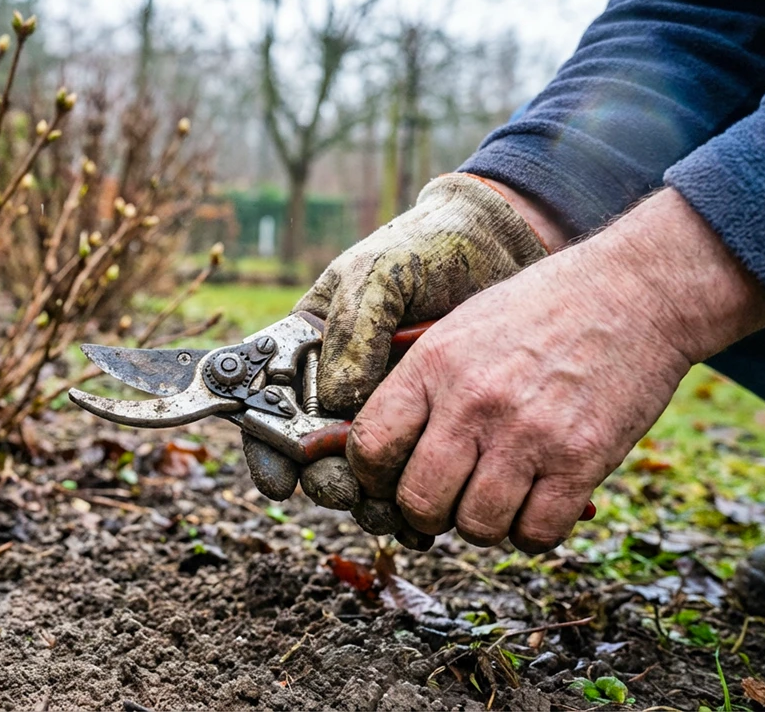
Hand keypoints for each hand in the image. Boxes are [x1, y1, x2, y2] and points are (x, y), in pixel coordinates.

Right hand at [243, 174, 552, 541]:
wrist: (498, 249)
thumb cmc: (422, 251)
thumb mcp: (378, 276)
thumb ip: (354, 331)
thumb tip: (336, 402)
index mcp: (305, 354)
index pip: (266, 408)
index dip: (266, 450)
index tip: (280, 480)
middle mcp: (335, 391)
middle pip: (313, 457)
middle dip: (326, 481)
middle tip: (349, 488)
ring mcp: (385, 414)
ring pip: (362, 477)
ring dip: (371, 501)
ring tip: (394, 508)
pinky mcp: (430, 430)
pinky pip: (413, 476)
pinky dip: (417, 501)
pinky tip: (429, 516)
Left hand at [347, 189, 764, 552]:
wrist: (631, 291)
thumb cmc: (537, 311)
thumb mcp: (458, 328)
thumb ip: (417, 385)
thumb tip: (373, 444)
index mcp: (433, 366)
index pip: (370, 447)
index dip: (373, 477)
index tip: (391, 478)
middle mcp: (474, 403)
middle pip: (419, 502)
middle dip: (427, 512)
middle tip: (448, 497)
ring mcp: (529, 434)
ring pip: (476, 527)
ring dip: (483, 523)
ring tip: (497, 495)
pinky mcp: (582, 459)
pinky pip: (538, 533)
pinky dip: (534, 531)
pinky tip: (538, 501)